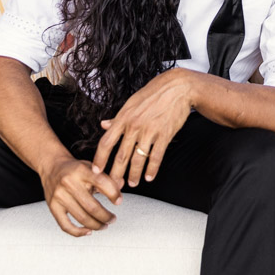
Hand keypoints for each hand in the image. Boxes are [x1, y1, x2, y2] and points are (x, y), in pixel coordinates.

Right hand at [40, 156, 121, 236]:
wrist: (52, 166)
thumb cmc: (76, 168)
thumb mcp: (92, 167)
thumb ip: (107, 177)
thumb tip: (122, 185)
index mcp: (81, 170)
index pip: (101, 182)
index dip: (113, 194)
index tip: (119, 201)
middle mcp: (69, 183)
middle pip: (92, 206)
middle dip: (106, 216)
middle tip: (113, 219)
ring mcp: (59, 196)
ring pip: (81, 217)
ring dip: (96, 225)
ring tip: (104, 225)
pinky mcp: (52, 207)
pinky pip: (65, 225)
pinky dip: (78, 232)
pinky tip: (89, 231)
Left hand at [91, 68, 194, 187]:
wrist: (178, 87)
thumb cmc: (154, 93)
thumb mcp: (131, 102)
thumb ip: (117, 117)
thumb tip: (104, 125)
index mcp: (123, 117)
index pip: (106, 142)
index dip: (100, 159)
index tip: (96, 172)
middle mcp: (134, 126)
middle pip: (121, 155)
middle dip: (116, 174)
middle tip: (113, 186)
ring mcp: (149, 131)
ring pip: (138, 159)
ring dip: (134, 174)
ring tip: (132, 183)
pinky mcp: (164, 135)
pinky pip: (156, 156)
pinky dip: (152, 169)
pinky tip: (149, 177)